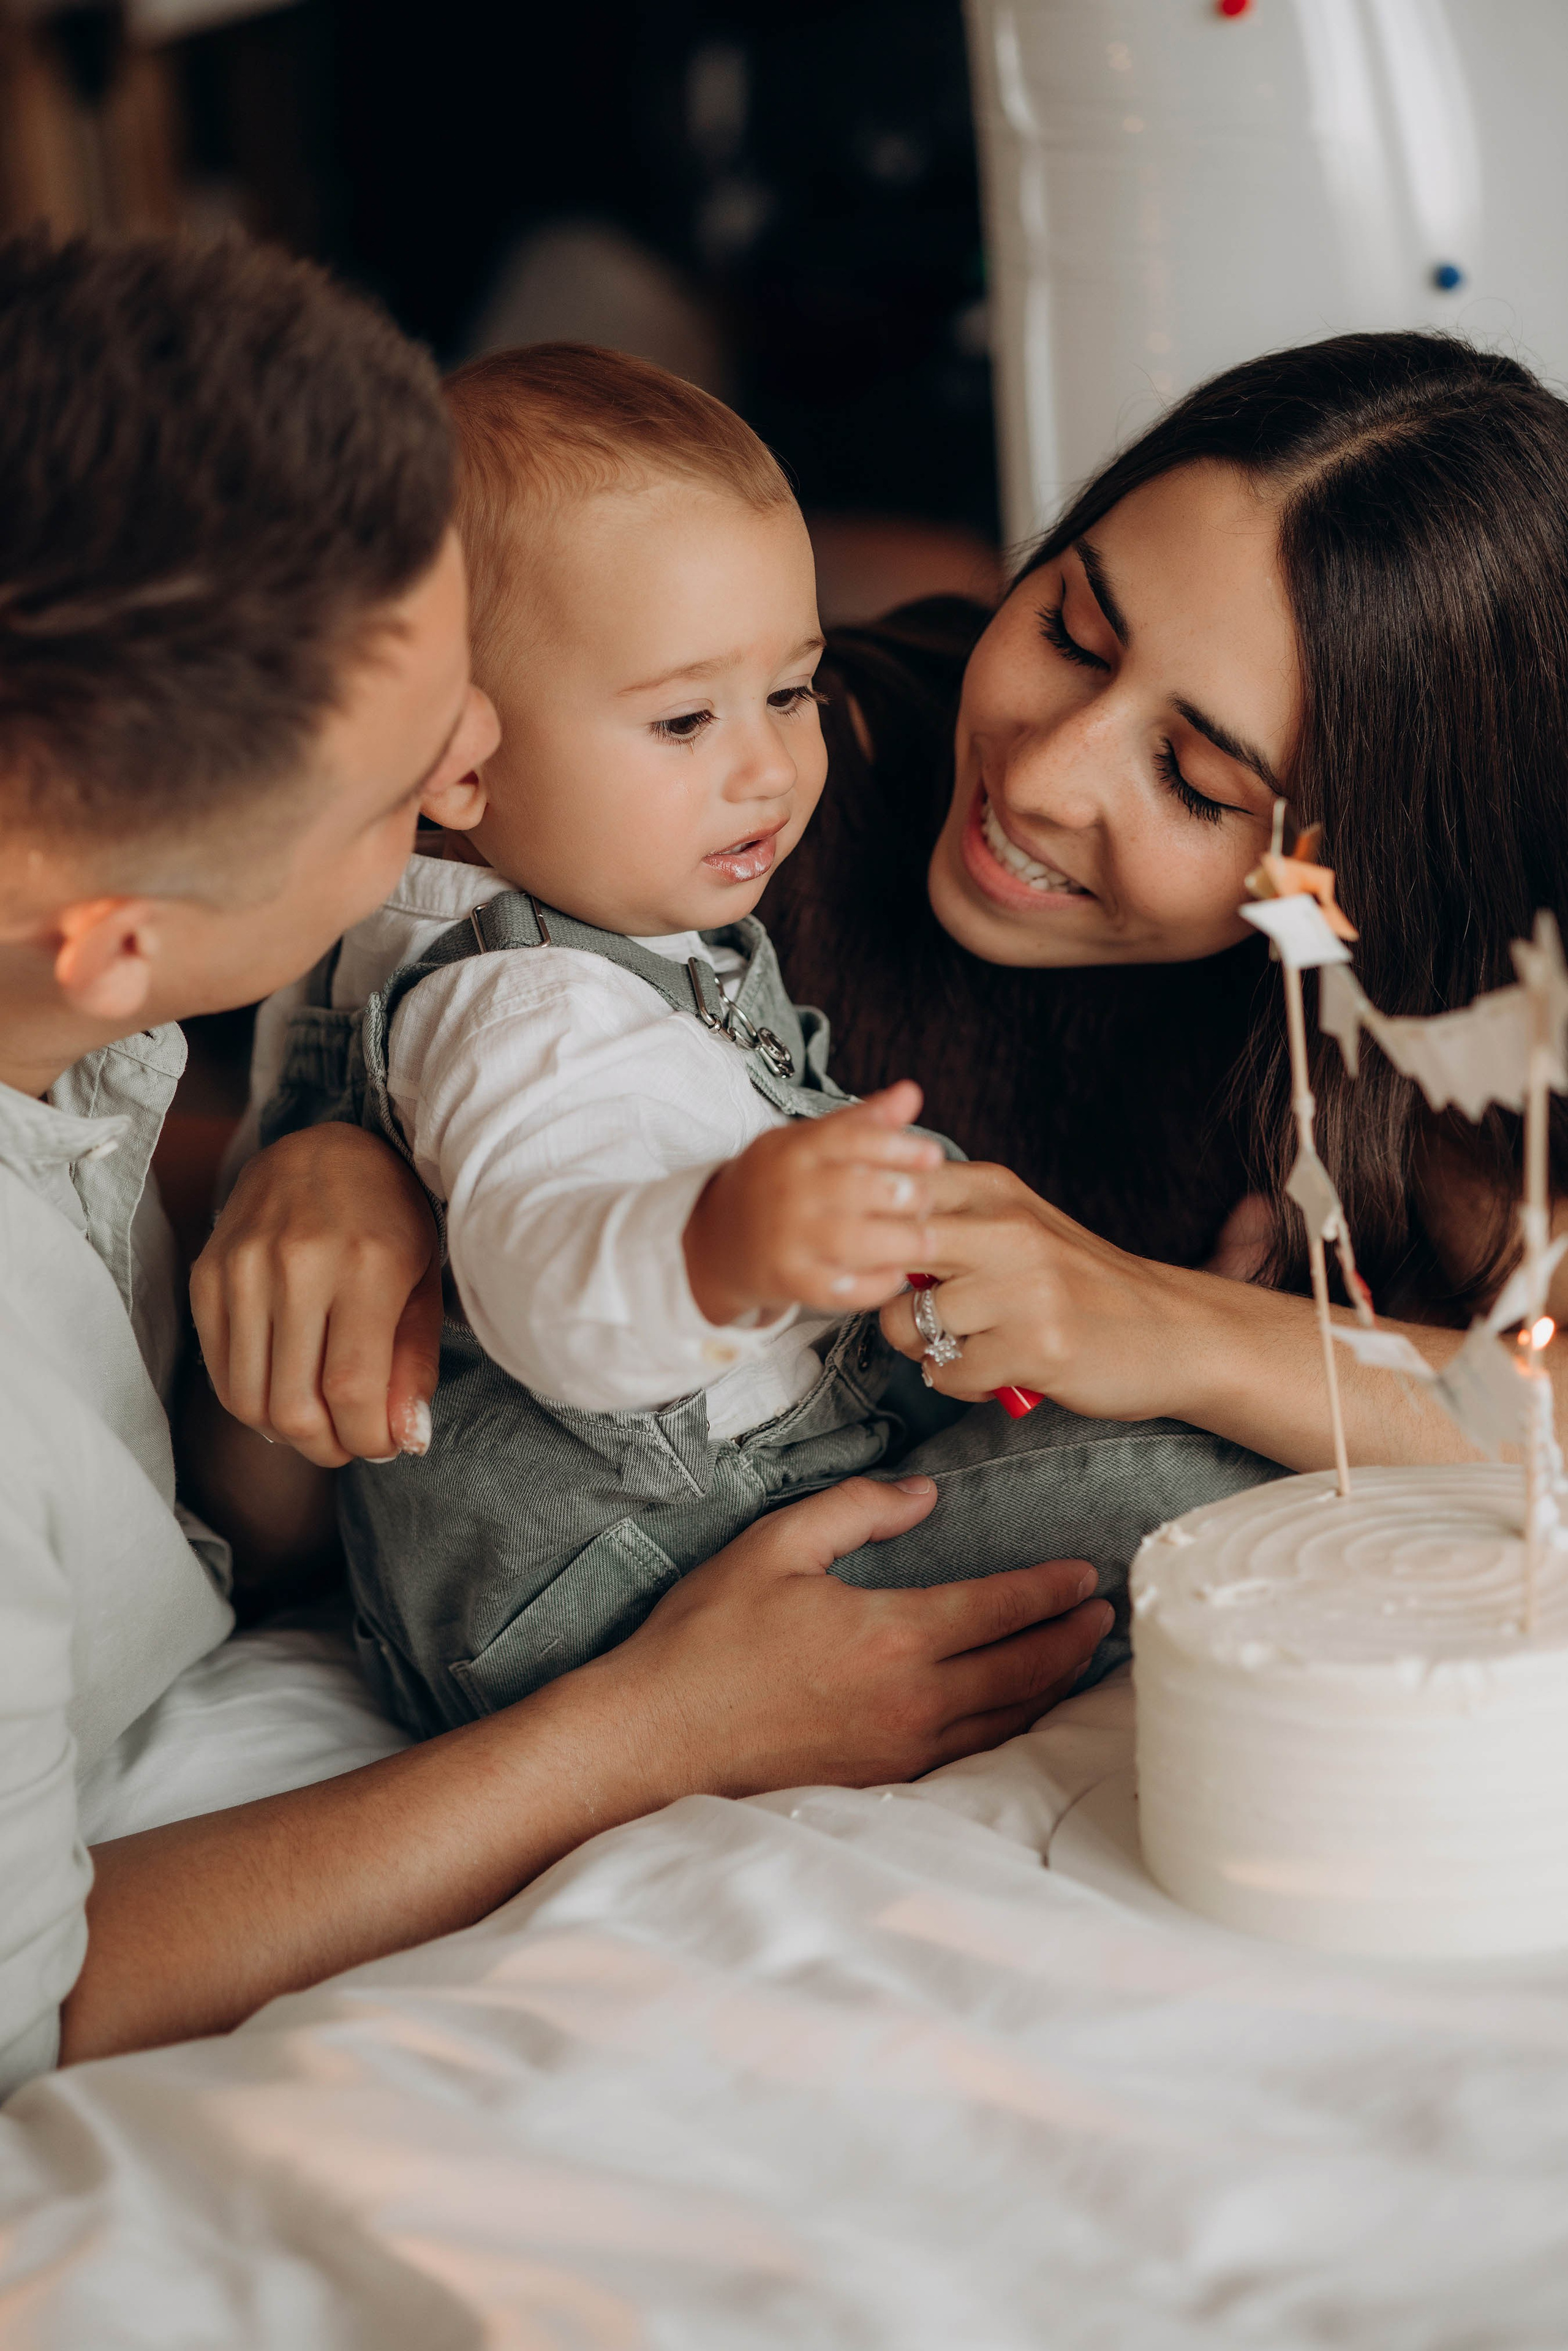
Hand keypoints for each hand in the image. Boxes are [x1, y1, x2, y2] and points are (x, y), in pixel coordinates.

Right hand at [190, 1124, 441, 1466]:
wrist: (322, 1150)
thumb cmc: (388, 1221)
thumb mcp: (423, 1282)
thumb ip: (415, 1364)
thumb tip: (405, 1440)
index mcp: (367, 1265)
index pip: (352, 1388)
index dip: (367, 1438)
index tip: (383, 1446)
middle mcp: (298, 1265)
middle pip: (295, 1405)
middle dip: (328, 1448)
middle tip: (350, 1444)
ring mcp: (243, 1269)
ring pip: (250, 1399)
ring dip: (288, 1435)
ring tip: (320, 1424)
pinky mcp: (206, 1276)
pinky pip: (221, 1372)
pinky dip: (252, 1403)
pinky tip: (284, 1394)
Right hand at [593, 1473, 1113, 1790]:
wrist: (652, 1740)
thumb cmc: (703, 1639)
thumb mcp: (773, 1546)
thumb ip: (855, 1509)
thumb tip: (923, 1495)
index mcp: (891, 1633)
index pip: (1001, 1609)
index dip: (1051, 1591)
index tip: (1086, 1575)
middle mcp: (911, 1700)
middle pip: (1022, 1669)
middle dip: (1072, 1640)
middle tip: (1106, 1617)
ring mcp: (900, 1750)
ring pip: (1006, 1720)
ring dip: (1053, 1687)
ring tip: (1082, 1661)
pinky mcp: (881, 1783)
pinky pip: (971, 1756)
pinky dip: (1011, 1730)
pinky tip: (1020, 1716)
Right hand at [683, 1081, 943, 1323]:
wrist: (715, 1240)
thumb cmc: (773, 1184)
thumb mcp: (808, 1142)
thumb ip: (861, 1121)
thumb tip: (911, 1092)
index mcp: (794, 1150)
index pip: (850, 1140)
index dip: (898, 1147)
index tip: (932, 1156)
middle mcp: (788, 1193)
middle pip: (857, 1190)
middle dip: (905, 1195)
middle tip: (927, 1200)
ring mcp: (787, 1240)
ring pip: (853, 1241)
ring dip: (901, 1242)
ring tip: (928, 1239)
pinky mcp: (790, 1282)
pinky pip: (841, 1288)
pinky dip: (876, 1284)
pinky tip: (897, 1274)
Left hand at [879, 1160, 1211, 1424]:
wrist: (1173, 1332)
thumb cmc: (1084, 1285)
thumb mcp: (1020, 1226)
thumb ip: (951, 1220)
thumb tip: (863, 1232)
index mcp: (995, 1190)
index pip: (893, 1192)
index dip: (866, 1232)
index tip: (877, 1260)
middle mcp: (1007, 1229)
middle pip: (887, 1254)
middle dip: (881, 1292)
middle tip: (914, 1312)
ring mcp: (1022, 1288)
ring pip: (911, 1322)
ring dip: (924, 1348)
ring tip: (964, 1348)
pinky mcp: (1035, 1346)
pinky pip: (947, 1373)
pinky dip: (958, 1383)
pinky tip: (992, 1373)